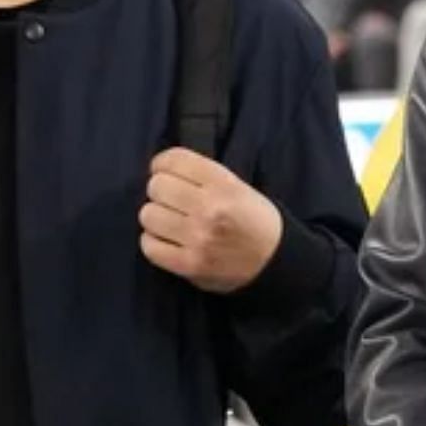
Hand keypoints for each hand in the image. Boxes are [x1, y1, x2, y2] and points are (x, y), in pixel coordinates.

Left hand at [138, 147, 283, 293]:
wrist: (277, 263)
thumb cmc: (253, 221)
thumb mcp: (238, 187)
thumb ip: (201, 176)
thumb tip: (159, 169)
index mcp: (224, 185)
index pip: (174, 160)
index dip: (162, 164)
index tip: (163, 171)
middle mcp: (210, 210)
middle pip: (156, 187)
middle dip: (161, 192)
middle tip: (171, 201)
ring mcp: (198, 239)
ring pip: (148, 215)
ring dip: (156, 218)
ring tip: (170, 222)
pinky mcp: (189, 265)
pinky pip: (149, 246)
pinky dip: (154, 243)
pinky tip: (168, 241)